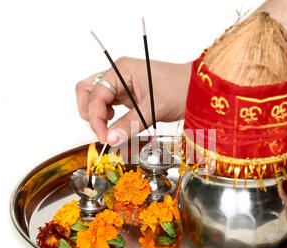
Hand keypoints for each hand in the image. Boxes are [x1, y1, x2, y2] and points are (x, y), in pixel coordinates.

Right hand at [76, 57, 191, 145]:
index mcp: (122, 70)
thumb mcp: (155, 108)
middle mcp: (119, 74)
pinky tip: (118, 124)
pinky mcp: (128, 95)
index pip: (95, 94)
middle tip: (103, 132)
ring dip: (97, 114)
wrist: (199, 89)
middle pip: (87, 91)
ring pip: (95, 97)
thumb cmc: (181, 89)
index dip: (95, 118)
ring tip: (111, 129)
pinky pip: (108, 104)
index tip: (104, 137)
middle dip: (89, 113)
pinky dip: (107, 116)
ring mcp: (123, 84)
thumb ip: (130, 124)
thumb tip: (111, 139)